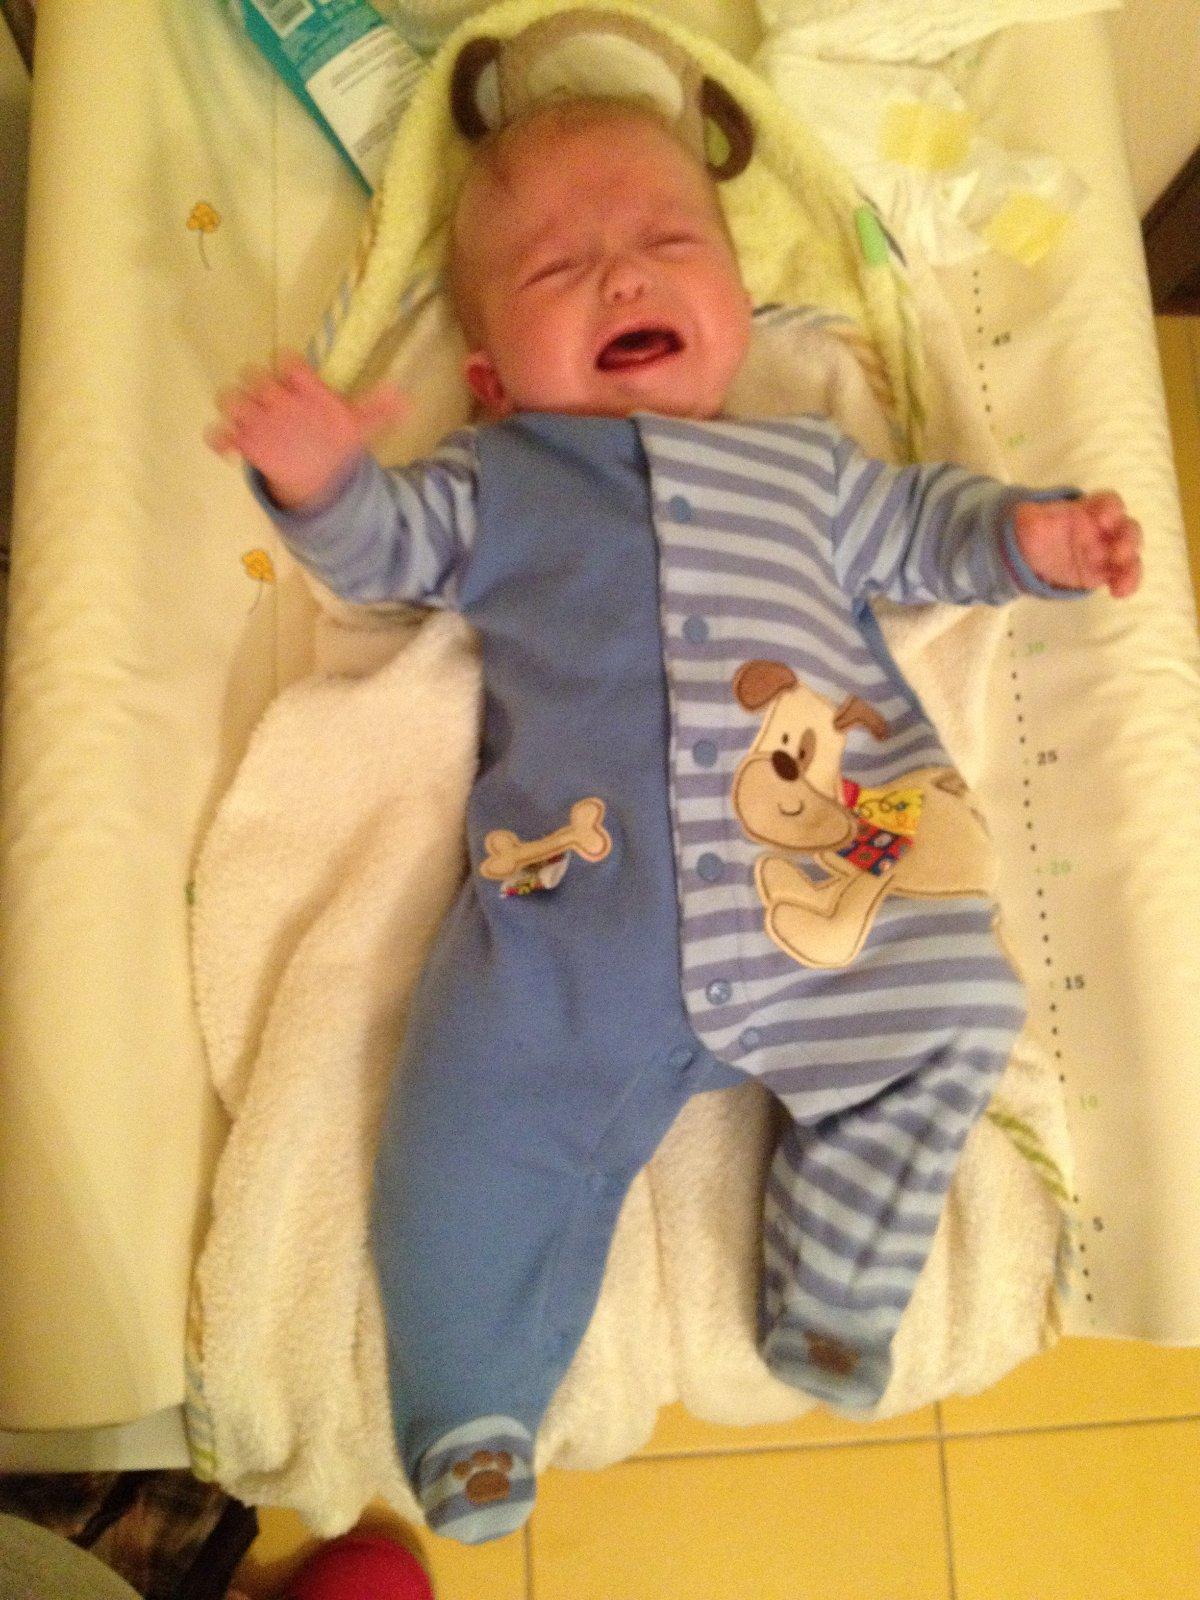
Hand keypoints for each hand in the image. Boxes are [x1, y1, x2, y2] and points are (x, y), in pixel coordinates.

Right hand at [207, 351, 406, 510]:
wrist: (316, 463)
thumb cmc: (333, 435)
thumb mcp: (358, 424)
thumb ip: (377, 410)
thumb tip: (404, 396)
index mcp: (300, 383)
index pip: (289, 362)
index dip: (291, 368)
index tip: (300, 382)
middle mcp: (274, 394)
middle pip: (254, 375)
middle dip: (259, 386)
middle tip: (274, 404)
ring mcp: (255, 415)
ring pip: (231, 398)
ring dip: (235, 406)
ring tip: (249, 424)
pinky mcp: (243, 439)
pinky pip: (220, 434)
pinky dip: (220, 439)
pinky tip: (232, 452)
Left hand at [1012, 492, 1142, 598]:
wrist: (1035, 554)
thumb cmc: (1039, 529)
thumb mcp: (1031, 519)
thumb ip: (1032, 516)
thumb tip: (1026, 513)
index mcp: (1089, 510)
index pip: (1108, 502)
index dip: (1111, 508)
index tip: (1105, 518)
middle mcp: (1105, 529)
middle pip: (1127, 528)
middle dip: (1128, 539)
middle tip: (1119, 552)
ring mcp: (1108, 551)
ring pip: (1130, 555)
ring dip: (1131, 566)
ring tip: (1122, 582)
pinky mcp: (1105, 572)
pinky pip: (1122, 576)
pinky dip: (1127, 583)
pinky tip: (1118, 593)